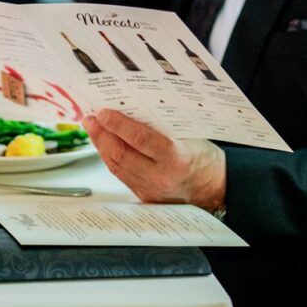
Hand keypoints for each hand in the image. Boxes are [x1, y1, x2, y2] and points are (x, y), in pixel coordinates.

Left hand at [82, 108, 225, 209]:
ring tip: (93, 129)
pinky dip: (111, 158)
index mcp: (176, 158)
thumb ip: (160, 126)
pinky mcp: (145, 196)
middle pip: (121, 155)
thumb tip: (129, 109)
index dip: (118, 125)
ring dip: (101, 147)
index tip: (103, 113)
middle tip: (90, 119)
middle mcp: (161, 177)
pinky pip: (122, 175)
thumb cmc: (204, 156)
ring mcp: (151, 190)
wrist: (216, 186)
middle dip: (101, 135)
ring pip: (117, 167)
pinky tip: (105, 146)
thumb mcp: (188, 134)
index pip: (139, 139)